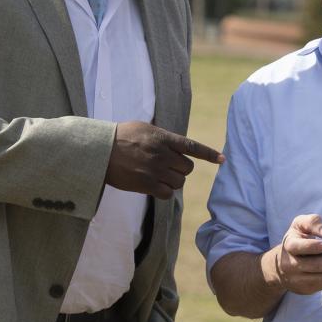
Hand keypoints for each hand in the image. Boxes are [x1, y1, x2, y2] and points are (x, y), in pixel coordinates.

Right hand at [105, 121, 223, 198]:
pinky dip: (165, 191)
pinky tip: (156, 187)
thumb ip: (162, 136)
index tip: (222, 159)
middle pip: (187, 168)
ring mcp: (154, 170)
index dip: (209, 154)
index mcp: (162, 138)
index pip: (192, 147)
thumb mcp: (144, 128)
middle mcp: (161, 154)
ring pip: (179, 182)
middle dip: (181, 169)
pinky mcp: (146, 184)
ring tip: (160, 176)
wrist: (99, 150)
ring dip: (174, 181)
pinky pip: (167, 193)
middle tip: (169, 167)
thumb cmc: (120, 137)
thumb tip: (177, 145)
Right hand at [263, 214, 321, 295]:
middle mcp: (291, 265)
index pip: (298, 247)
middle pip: (316, 265)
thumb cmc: (297, 239)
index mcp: (289, 246)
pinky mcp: (305, 289)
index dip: (311, 247)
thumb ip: (313, 222)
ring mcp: (298, 280)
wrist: (280, 264)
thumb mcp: (300, 224)